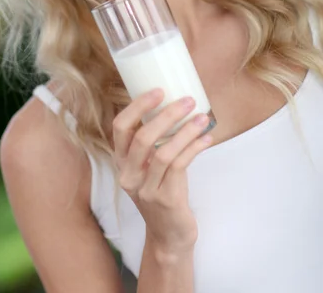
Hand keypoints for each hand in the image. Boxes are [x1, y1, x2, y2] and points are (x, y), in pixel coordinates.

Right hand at [112, 89, 212, 251]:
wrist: (169, 235)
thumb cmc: (162, 191)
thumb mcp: (150, 166)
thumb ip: (154, 141)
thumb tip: (176, 104)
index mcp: (122, 162)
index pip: (120, 127)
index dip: (137, 106)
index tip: (159, 90)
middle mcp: (128, 175)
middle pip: (142, 137)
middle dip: (167, 114)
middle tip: (188, 100)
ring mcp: (146, 189)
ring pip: (163, 152)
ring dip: (186, 131)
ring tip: (202, 118)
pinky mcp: (165, 200)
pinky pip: (180, 166)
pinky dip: (194, 148)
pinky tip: (206, 139)